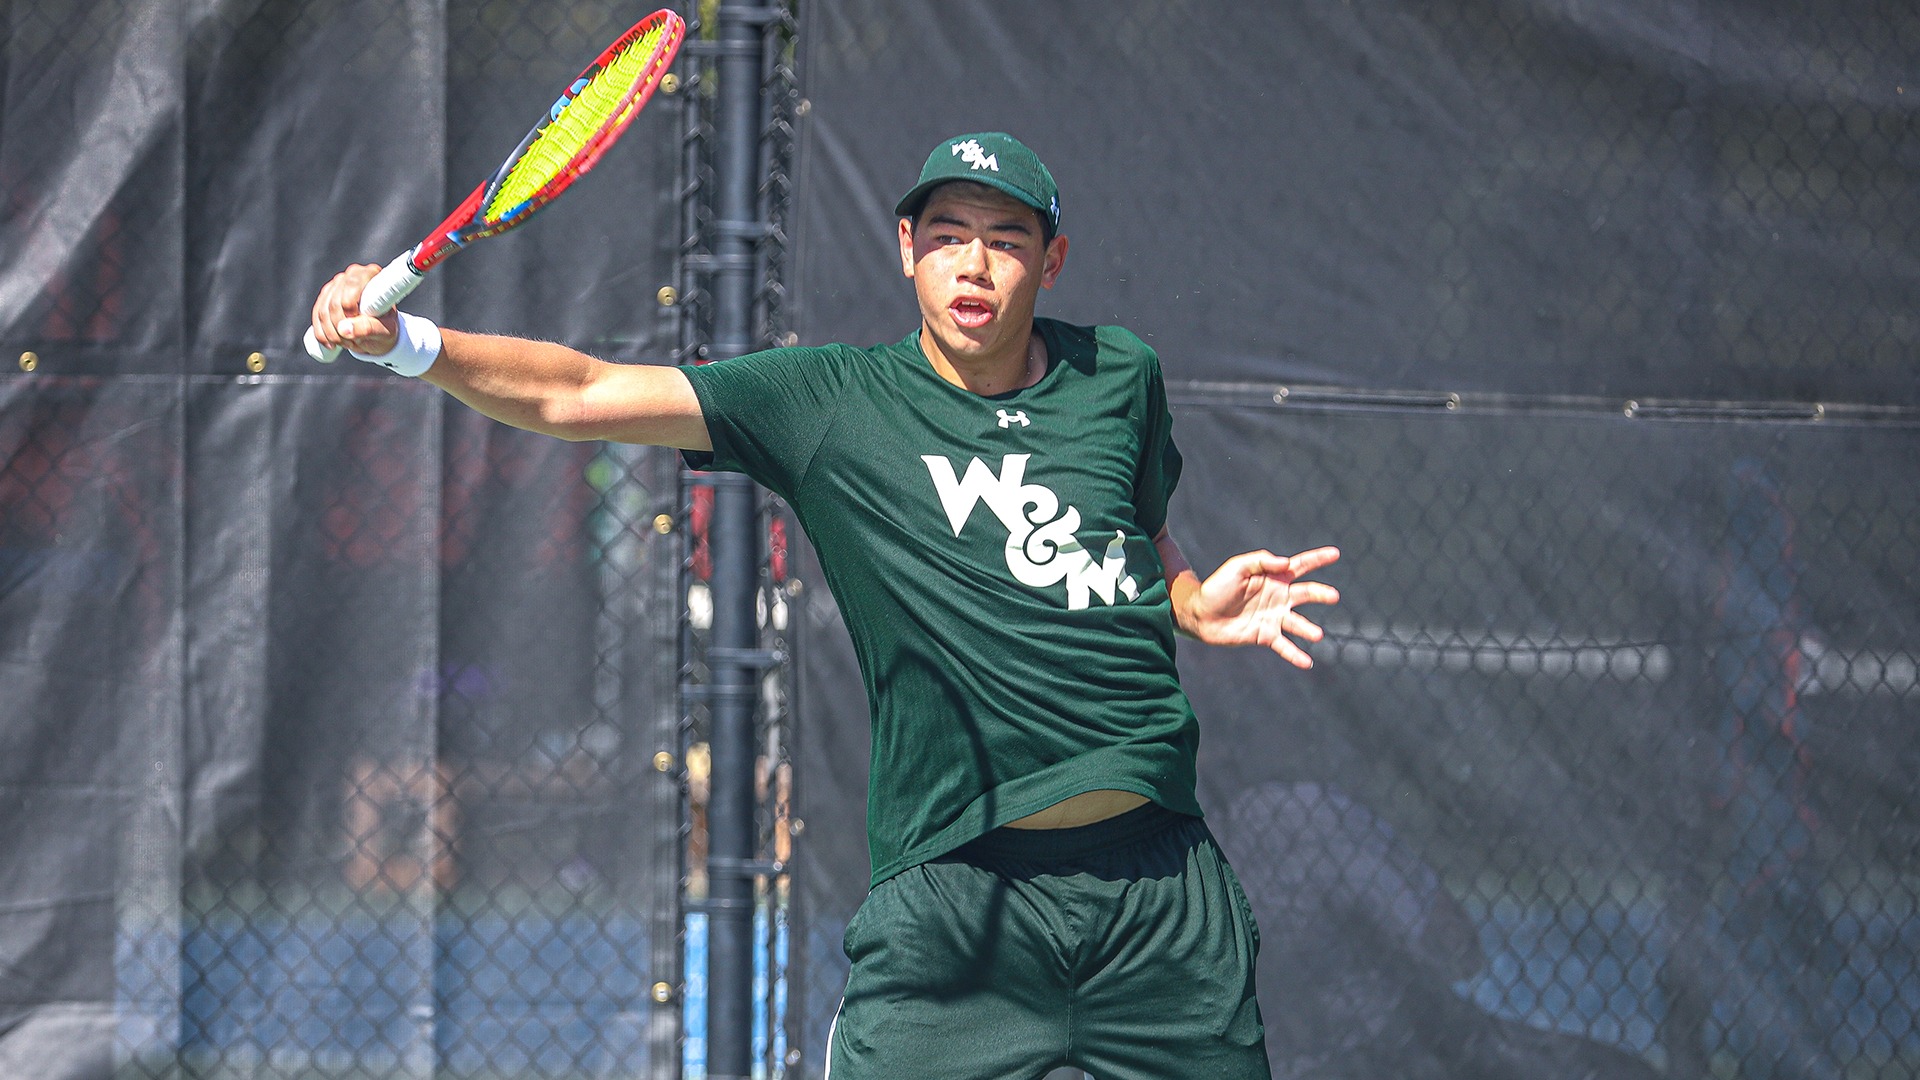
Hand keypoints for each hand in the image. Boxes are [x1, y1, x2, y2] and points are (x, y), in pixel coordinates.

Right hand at [310, 263, 399, 357]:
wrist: (379, 333)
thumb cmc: (386, 327)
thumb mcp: (384, 331)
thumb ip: (368, 328)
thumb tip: (344, 330)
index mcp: (371, 275)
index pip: (352, 285)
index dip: (350, 308)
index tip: (358, 323)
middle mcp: (352, 275)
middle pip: (335, 302)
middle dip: (340, 327)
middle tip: (353, 342)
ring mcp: (336, 285)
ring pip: (323, 310)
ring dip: (332, 333)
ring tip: (347, 344)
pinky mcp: (325, 297)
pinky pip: (316, 316)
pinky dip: (322, 334)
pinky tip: (331, 344)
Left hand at [1180, 546, 1340, 667]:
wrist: (1200, 614)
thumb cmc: (1217, 587)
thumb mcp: (1237, 567)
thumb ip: (1261, 561)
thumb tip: (1286, 563)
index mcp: (1273, 577)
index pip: (1300, 565)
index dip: (1318, 558)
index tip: (1336, 554)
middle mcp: (1278, 597)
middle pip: (1306, 594)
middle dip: (1320, 594)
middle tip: (1333, 596)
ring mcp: (1273, 617)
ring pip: (1297, 623)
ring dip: (1308, 629)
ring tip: (1317, 634)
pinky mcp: (1265, 636)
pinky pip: (1284, 646)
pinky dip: (1296, 655)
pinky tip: (1308, 662)